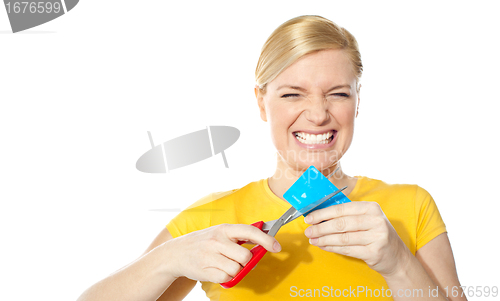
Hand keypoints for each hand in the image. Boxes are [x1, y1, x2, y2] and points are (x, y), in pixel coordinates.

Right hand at [162, 224, 280, 282]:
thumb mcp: (219, 232)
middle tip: (238, 259)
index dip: (266, 239)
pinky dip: (226, 277)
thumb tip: (262, 240)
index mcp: (224, 229)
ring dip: (235, 270)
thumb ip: (239, 236)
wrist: (175, 253)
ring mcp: (210, 256)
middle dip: (246, 261)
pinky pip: (227, 278)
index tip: (276, 246)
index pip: (250, 231)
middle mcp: (217, 240)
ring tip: (225, 264)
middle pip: (245, 256)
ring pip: (237, 269)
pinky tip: (218, 270)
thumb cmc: (202, 242)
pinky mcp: (206, 270)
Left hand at [304, 201, 409, 276]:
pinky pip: (347, 249)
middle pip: (341, 224)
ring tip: (312, 239)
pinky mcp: (374, 252)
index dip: (322, 214)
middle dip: (320, 227)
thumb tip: (319, 216)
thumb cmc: (376, 234)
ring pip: (342, 238)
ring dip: (324, 239)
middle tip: (308, 230)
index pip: (341, 209)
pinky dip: (332, 248)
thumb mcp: (366, 219)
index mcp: (371, 208)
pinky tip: (323, 246)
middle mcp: (376, 220)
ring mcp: (377, 237)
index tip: (309, 218)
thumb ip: (346, 215)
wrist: (396, 256)